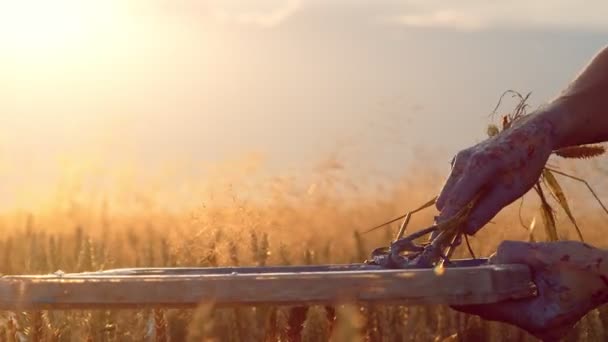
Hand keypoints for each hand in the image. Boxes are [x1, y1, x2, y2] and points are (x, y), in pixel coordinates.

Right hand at [436, 111, 557, 233]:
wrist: (529, 134)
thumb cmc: (525, 163)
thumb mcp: (511, 190)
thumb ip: (485, 210)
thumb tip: (465, 231)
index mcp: (476, 167)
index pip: (454, 201)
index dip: (448, 222)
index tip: (444, 241)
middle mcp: (461, 162)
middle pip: (446, 199)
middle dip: (451, 216)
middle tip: (464, 232)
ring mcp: (457, 159)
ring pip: (447, 192)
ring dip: (456, 206)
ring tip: (475, 214)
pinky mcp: (458, 160)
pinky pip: (452, 184)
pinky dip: (460, 195)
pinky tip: (478, 195)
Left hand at [452, 240, 607, 341]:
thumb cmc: (582, 264)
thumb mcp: (546, 254)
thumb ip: (514, 254)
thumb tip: (492, 257)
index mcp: (536, 317)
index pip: (491, 308)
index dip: (466, 299)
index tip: (443, 292)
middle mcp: (537, 326)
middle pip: (495, 309)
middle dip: (475, 294)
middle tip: (448, 282)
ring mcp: (542, 324)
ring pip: (505, 307)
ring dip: (489, 292)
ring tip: (463, 278)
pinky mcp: (544, 316)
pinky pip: (516, 304)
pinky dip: (503, 292)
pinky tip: (488, 279)